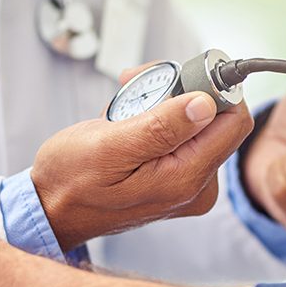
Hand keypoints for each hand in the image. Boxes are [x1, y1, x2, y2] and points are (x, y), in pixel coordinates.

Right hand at [32, 65, 253, 249]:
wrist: (51, 210)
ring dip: (160, 104)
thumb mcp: (109, 147)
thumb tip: (206, 104)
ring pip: (197, 123)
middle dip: (179, 92)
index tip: (175, 76)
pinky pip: (181, 137)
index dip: (213, 89)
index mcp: (186, 179)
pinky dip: (156, 121)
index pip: (234, 121)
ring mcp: (189, 186)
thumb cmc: (71, 181)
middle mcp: (197, 186)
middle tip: (133, 85)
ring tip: (121, 110)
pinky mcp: (177, 181)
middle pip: (216, 119)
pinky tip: (126, 124)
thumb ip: (161, 127)